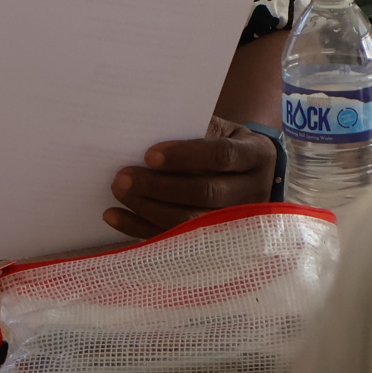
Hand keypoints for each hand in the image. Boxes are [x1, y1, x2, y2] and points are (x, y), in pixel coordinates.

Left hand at [105, 115, 275, 238]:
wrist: (255, 175)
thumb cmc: (230, 146)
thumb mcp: (223, 131)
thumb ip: (197, 133)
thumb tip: (148, 137)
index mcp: (256, 157)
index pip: (222, 156)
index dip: (185, 156)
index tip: (149, 155)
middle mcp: (253, 192)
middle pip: (206, 193)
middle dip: (160, 186)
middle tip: (123, 177)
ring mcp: (237, 222)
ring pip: (191, 221)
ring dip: (148, 208)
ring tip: (119, 192)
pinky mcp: (215, 240)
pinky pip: (175, 239)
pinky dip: (141, 228)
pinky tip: (115, 216)